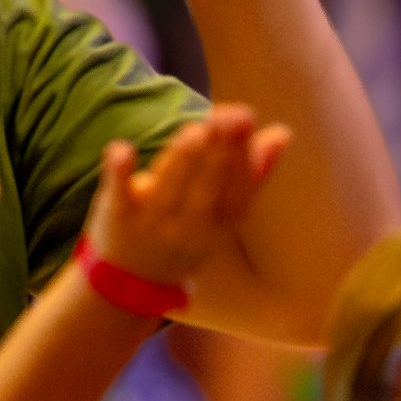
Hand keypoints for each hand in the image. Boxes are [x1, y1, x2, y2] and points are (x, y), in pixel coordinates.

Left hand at [84, 106, 289, 286]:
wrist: (132, 285)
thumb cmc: (186, 235)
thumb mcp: (223, 216)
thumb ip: (250, 175)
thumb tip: (282, 132)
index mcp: (220, 225)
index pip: (237, 189)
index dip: (243, 154)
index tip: (246, 117)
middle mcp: (189, 227)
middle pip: (207, 187)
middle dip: (220, 152)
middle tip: (231, 116)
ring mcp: (152, 222)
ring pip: (170, 187)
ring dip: (183, 159)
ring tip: (197, 130)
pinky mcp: (117, 215)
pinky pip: (118, 194)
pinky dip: (118, 172)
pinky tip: (120, 148)